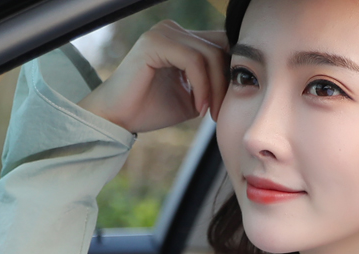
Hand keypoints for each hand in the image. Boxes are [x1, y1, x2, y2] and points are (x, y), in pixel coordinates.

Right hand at [78, 21, 227, 132]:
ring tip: (209, 114)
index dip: (229, 75)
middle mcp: (173, 30)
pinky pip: (193, 60)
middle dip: (225, 82)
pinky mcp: (155, 42)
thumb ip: (211, 86)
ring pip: (208, 55)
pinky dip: (202, 86)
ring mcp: (163, 32)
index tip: (225, 107)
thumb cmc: (150, 110)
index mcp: (181, 40)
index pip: (220, 46)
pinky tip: (199, 107)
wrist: (117, 119)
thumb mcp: (191, 98)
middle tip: (219, 113)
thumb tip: (240, 84)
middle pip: (219, 46)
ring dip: (215, 89)